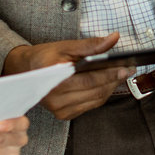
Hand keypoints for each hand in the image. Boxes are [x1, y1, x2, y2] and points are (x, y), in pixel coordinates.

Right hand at [3, 33, 127, 120]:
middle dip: (114, 80)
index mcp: (53, 80)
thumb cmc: (45, 57)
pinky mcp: (63, 115)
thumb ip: (91, 45)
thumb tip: (113, 39)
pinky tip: (106, 84)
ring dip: (110, 88)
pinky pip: (90, 105)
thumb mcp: (66, 46)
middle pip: (95, 91)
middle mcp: (55, 99)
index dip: (110, 74)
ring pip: (95, 100)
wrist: (26, 71)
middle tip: (129, 69)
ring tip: (120, 75)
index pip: (89, 79)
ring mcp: (59, 109)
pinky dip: (101, 95)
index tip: (126, 67)